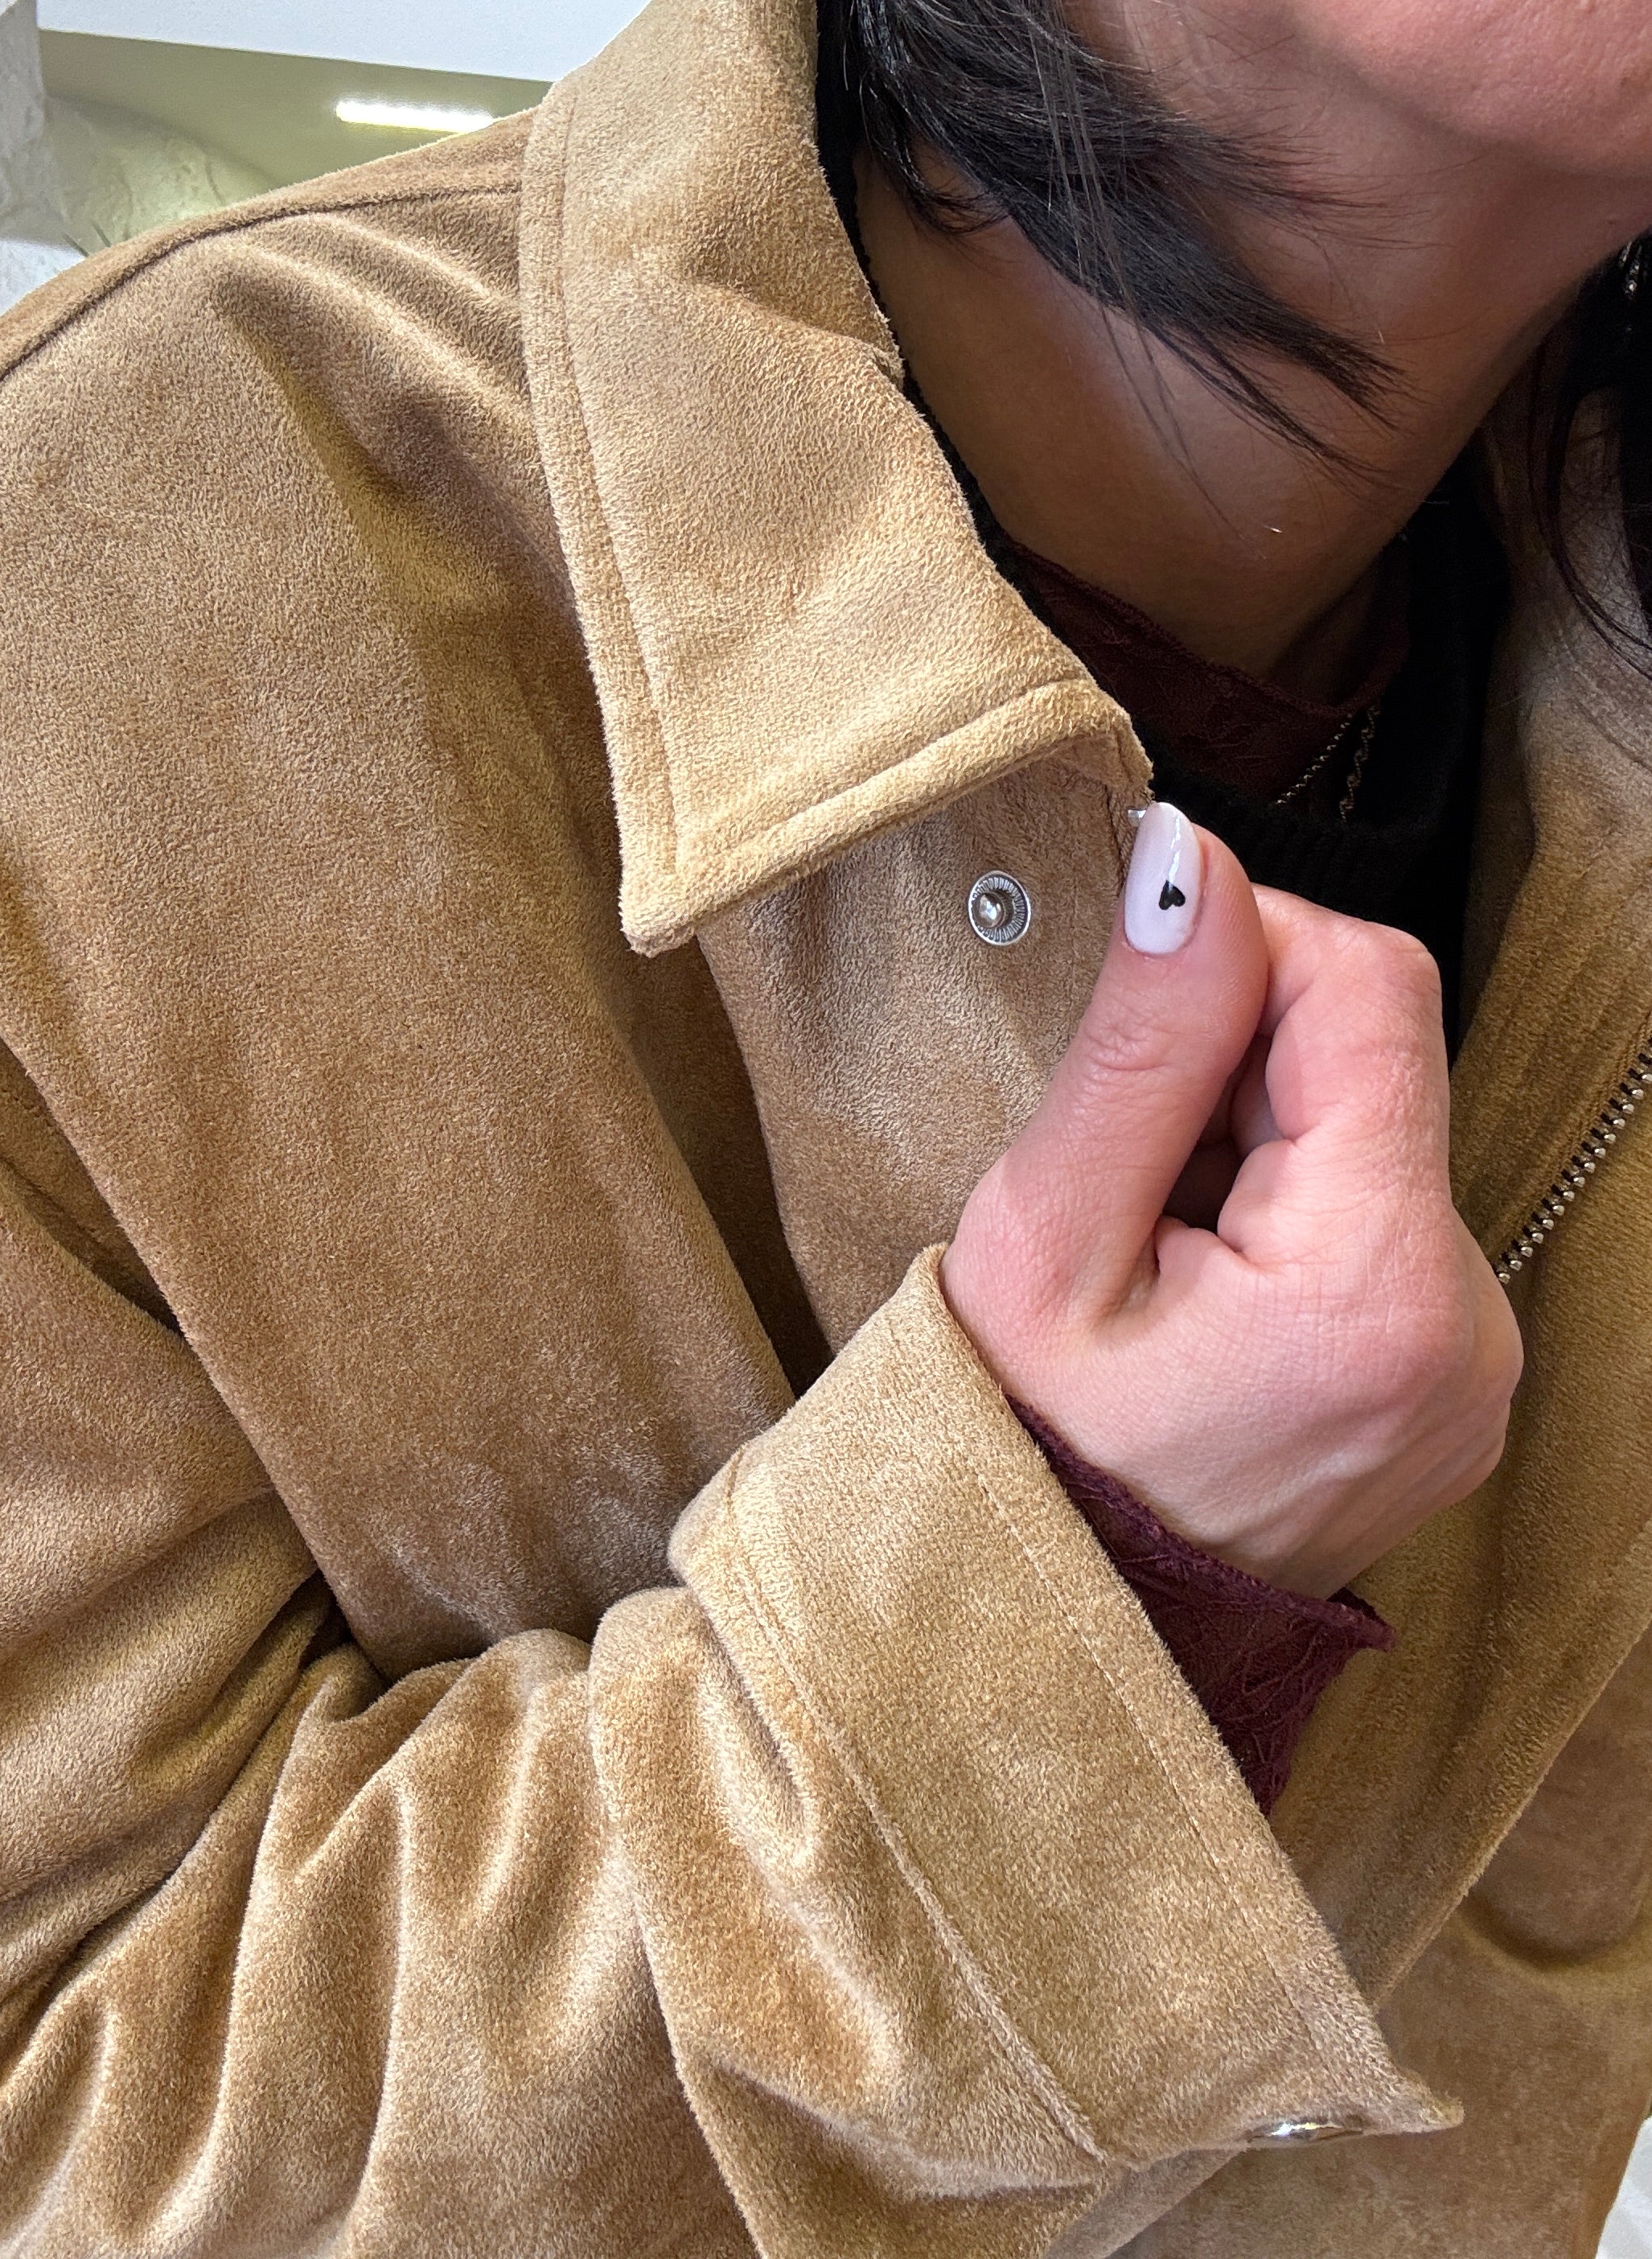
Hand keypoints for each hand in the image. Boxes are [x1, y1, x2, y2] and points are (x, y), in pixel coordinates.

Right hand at [940, 806, 1521, 1598]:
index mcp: (1374, 1287)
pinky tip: (1209, 1287)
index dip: (1248, 946)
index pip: (1368, 985)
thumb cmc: (1029, 1457)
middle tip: (1130, 1172)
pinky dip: (1291, 1207)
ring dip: (1258, 1135)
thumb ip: (1138, 1049)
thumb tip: (1191, 862)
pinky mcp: (1457, 1372)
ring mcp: (1476, 1359)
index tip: (1143, 1006)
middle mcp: (1469, 1322)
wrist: (1071, 1643)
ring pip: (1378, 1130)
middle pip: (1378, 1056)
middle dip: (1239, 1063)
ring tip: (1159, 1246)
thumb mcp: (1041, 1243)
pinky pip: (1387, 1215)